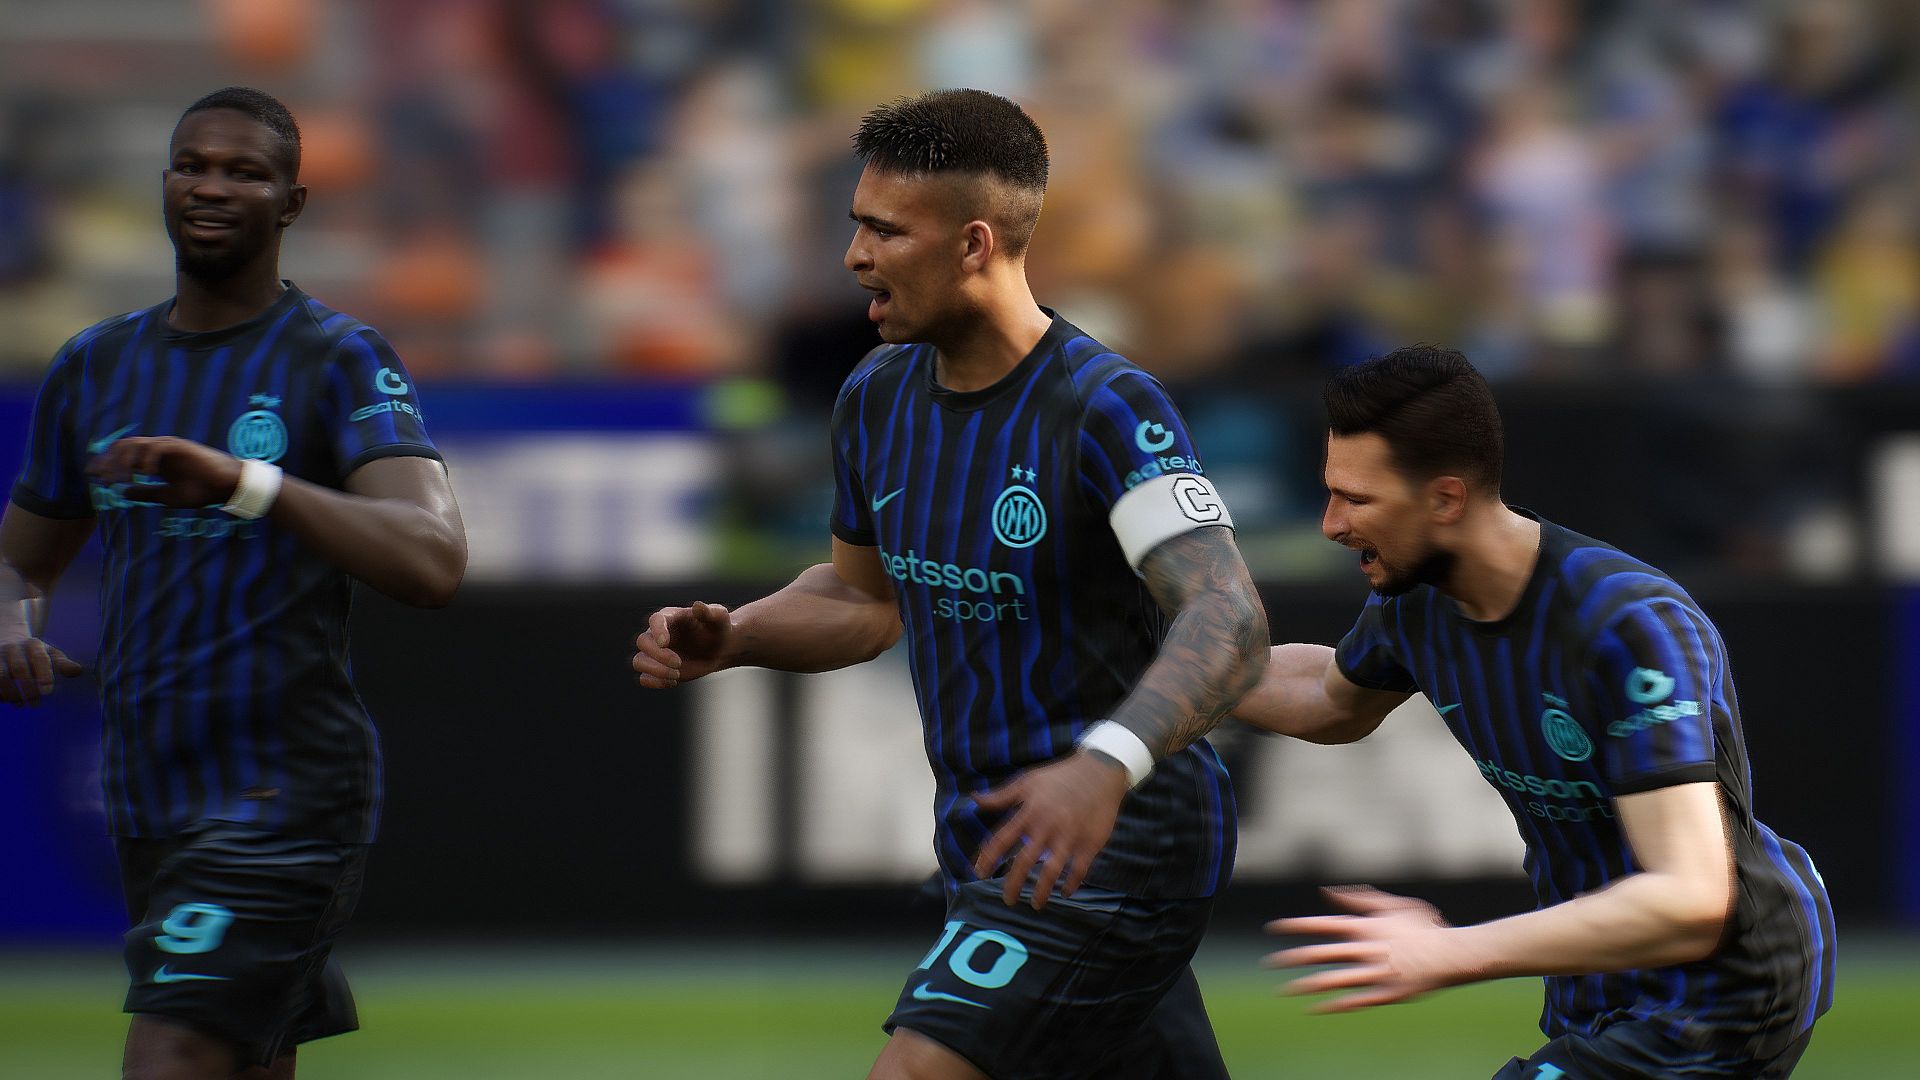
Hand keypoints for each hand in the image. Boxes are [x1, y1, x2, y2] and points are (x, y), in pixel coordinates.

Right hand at [1, 635, 84, 704]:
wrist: (8, 642)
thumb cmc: (35, 654)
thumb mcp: (50, 655)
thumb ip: (62, 664)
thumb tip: (78, 670)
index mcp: (33, 645)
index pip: (39, 658)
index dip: (44, 674)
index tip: (48, 691)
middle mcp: (12, 648)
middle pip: (19, 668)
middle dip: (29, 688)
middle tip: (36, 704)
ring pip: (1, 676)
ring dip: (11, 693)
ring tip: (21, 704)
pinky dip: (0, 694)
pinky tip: (7, 701)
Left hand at [87, 437, 242, 508]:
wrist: (227, 487)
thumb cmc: (202, 491)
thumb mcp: (168, 496)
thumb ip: (146, 492)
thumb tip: (123, 491)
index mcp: (154, 460)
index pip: (123, 456)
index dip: (106, 465)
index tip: (92, 477)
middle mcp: (158, 450)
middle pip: (123, 447)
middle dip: (108, 462)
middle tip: (100, 478)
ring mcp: (167, 445)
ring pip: (134, 445)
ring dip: (122, 462)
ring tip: (120, 480)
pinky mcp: (178, 446)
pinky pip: (153, 447)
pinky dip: (144, 460)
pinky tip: (144, 475)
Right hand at [631, 601, 732, 687]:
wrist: (720, 649)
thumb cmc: (718, 628)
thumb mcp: (719, 618)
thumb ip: (709, 612)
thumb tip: (697, 606)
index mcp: (670, 617)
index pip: (655, 620)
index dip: (656, 631)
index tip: (665, 643)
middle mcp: (658, 634)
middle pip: (642, 642)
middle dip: (658, 655)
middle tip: (678, 663)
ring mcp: (656, 653)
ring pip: (638, 661)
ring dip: (654, 670)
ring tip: (676, 674)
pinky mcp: (658, 670)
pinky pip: (644, 678)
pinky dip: (656, 682)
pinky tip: (674, 681)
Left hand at [971, 750, 1129, 908]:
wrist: (1100, 772)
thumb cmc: (1059, 777)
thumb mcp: (1027, 781)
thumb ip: (1001, 796)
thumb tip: (974, 799)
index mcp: (1029, 813)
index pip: (1001, 840)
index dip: (987, 858)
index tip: (979, 873)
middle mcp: (1046, 828)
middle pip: (1023, 863)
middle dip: (1013, 885)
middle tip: (1008, 900)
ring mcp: (1069, 838)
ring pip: (1051, 872)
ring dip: (1041, 892)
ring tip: (1036, 905)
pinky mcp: (1089, 844)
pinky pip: (1079, 871)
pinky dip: (1071, 884)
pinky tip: (1065, 892)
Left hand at [1263, 886, 1477, 1012]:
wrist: (1452, 955)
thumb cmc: (1423, 928)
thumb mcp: (1394, 906)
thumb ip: (1360, 900)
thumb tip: (1327, 892)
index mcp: (1366, 927)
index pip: (1322, 925)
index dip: (1295, 927)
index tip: (1273, 929)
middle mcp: (1365, 950)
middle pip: (1320, 954)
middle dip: (1291, 958)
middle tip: (1268, 963)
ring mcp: (1374, 974)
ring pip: (1332, 981)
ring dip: (1304, 986)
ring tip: (1283, 990)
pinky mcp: (1385, 994)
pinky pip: (1353, 1002)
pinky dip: (1332, 1005)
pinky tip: (1313, 1008)